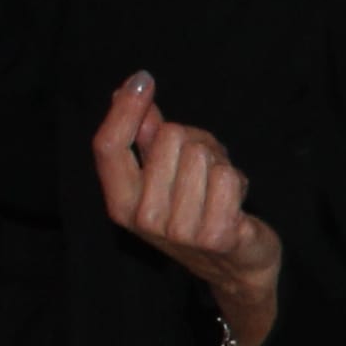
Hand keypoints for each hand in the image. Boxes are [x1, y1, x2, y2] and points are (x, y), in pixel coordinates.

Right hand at [90, 74, 281, 345]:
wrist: (234, 265)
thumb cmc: (197, 210)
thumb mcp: (162, 176)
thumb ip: (143, 137)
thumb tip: (127, 91)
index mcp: (121, 202)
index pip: (108, 147)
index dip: (125, 109)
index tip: (142, 80)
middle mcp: (144, 218)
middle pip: (169, 137)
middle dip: (194, 141)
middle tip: (202, 169)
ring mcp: (180, 230)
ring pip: (202, 154)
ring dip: (218, 161)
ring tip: (217, 187)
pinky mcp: (217, 235)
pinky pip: (228, 176)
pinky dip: (237, 180)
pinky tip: (234, 202)